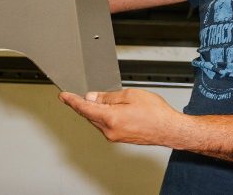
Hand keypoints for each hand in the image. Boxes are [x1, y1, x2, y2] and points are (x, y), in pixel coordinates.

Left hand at [59, 88, 183, 146]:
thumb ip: (108, 97)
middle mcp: (110, 130)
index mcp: (110, 118)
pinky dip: (104, 116)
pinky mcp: (120, 138)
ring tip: (107, 100)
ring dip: (96, 110)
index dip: (71, 100)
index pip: (84, 108)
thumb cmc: (155, 112)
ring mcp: (114, 136)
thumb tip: (92, 97)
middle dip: (85, 103)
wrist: (169, 129)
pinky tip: (113, 110)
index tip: (63, 96)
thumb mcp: (130, 95)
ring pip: (97, 120)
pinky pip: (106, 126)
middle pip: (89, 115)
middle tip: (85, 94)